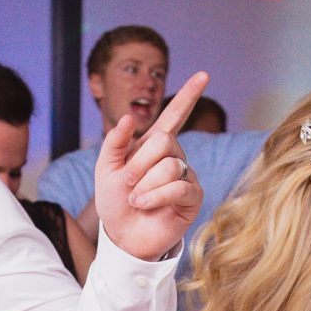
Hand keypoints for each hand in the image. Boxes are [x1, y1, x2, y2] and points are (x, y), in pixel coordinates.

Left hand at [94, 70, 209, 262]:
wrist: (122, 236)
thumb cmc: (115, 202)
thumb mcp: (106, 168)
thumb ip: (115, 142)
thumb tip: (131, 118)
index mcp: (153, 145)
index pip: (174, 115)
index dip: (188, 95)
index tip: (203, 75)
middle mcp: (174, 156)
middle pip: (164, 140)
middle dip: (139, 163)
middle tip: (129, 183)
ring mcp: (186, 176)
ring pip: (169, 165)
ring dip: (145, 184)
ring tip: (137, 199)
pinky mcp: (192, 197)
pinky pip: (178, 187)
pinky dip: (155, 196)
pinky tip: (145, 204)